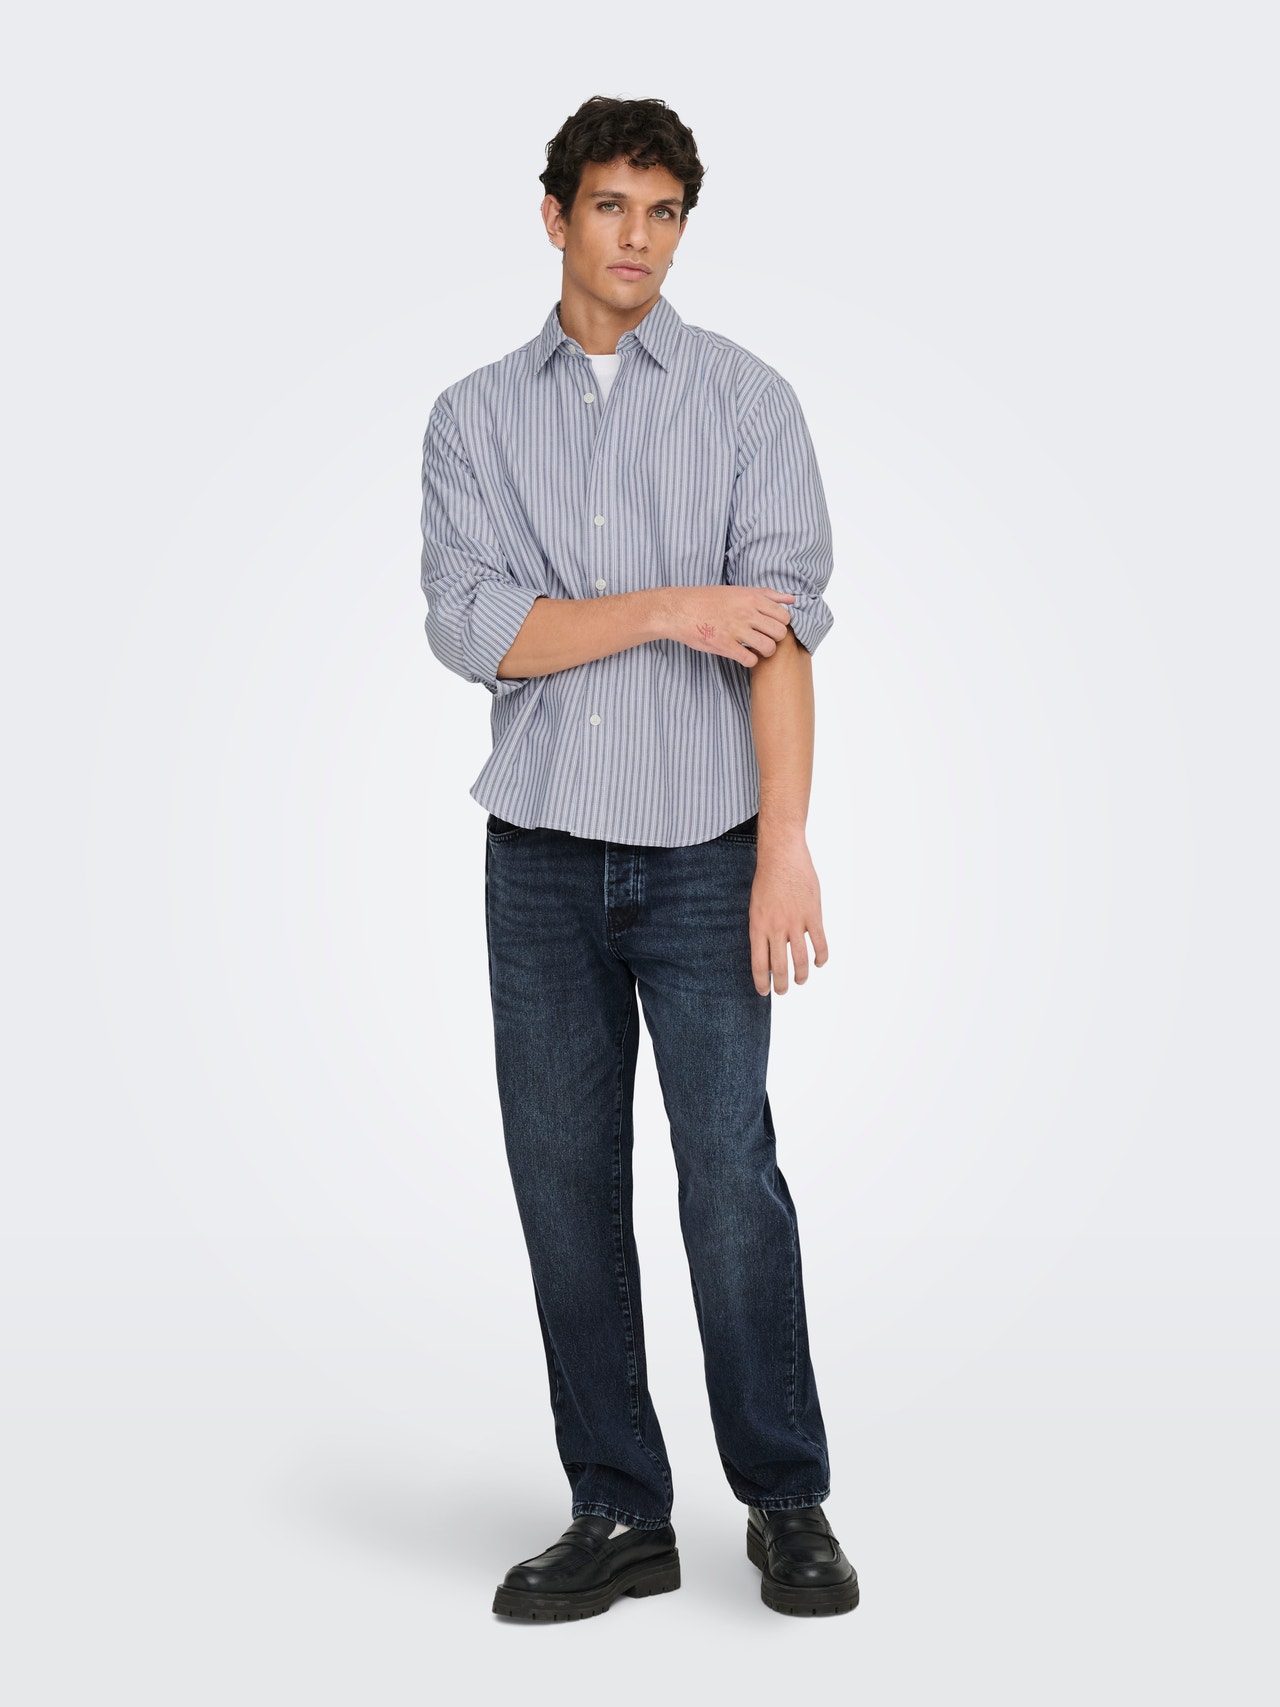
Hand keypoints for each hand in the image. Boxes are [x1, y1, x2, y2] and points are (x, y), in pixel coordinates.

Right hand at [661, 585, 794, 664]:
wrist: (679, 609)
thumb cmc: (708, 599)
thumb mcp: (739, 590)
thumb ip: (767, 594)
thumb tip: (792, 599)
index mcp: (752, 598)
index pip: (784, 616)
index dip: (780, 624)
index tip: (769, 627)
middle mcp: (746, 612)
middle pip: (780, 633)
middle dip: (775, 639)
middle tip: (763, 639)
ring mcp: (736, 629)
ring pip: (768, 647)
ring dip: (765, 652)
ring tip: (755, 649)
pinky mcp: (724, 645)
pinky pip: (750, 659)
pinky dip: (750, 661)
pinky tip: (743, 655)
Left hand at [749, 838, 828, 994]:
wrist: (782, 856)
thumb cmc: (766, 879)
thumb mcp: (756, 906)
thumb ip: (762, 928)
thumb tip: (768, 951)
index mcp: (758, 926)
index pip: (759, 963)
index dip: (761, 981)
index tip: (763, 991)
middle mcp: (776, 928)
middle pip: (779, 967)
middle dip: (781, 984)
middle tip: (782, 992)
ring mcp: (796, 922)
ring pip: (800, 959)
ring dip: (800, 975)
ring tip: (800, 981)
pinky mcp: (813, 915)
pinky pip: (820, 943)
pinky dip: (821, 957)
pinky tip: (819, 962)